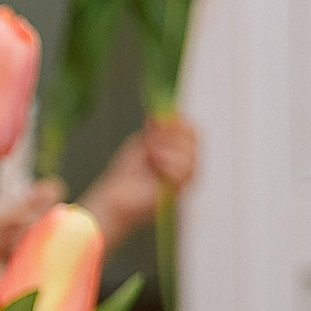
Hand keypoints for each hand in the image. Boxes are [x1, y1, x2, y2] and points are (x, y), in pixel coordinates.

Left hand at [85, 116, 199, 242]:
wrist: (114, 198)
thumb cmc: (127, 175)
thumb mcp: (141, 143)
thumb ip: (154, 130)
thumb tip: (160, 112)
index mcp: (181, 151)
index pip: (194, 131)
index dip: (179, 122)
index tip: (160, 121)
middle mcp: (188, 164)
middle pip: (196, 139)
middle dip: (171, 135)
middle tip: (150, 140)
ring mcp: (185, 179)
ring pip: (191, 155)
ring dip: (167, 149)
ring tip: (150, 154)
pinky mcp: (179, 191)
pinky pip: (183, 171)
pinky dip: (167, 162)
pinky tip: (154, 163)